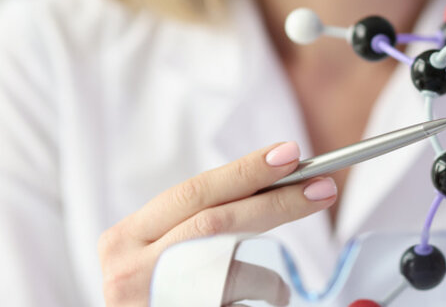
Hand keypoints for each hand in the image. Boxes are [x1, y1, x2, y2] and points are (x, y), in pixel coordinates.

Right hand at [98, 142, 337, 305]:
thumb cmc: (154, 293)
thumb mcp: (155, 253)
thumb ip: (195, 224)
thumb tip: (271, 185)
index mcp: (124, 240)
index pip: (193, 193)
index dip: (244, 171)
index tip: (290, 154)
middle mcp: (129, 271)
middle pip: (216, 224)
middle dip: (275, 203)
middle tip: (321, 187)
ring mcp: (155, 301)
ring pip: (233, 273)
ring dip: (268, 281)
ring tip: (276, 293)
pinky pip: (241, 306)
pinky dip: (261, 302)